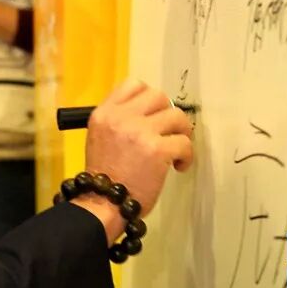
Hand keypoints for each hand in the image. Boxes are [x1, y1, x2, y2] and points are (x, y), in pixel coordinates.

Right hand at [73, 80, 193, 241]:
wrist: (102, 203)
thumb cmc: (103, 176)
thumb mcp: (99, 138)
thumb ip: (119, 121)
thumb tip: (150, 114)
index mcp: (104, 113)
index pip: (133, 85)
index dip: (149, 98)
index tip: (153, 116)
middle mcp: (120, 117)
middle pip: (158, 96)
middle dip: (168, 114)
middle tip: (169, 132)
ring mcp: (139, 131)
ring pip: (176, 115)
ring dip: (182, 132)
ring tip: (176, 149)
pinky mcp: (156, 150)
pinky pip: (184, 142)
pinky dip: (186, 155)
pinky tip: (178, 167)